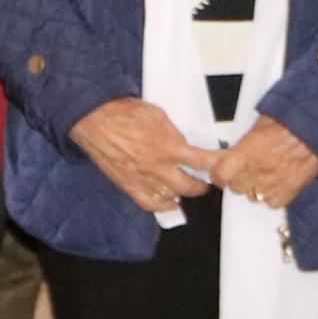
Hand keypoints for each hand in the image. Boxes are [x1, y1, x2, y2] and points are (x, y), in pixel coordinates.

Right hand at [73, 98, 216, 217]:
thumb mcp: (157, 114)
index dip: (217, 165)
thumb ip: (174, 133)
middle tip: (208, 180)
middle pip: (190, 186)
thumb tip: (184, 144)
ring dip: (184, 193)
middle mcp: (156, 167)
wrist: (93, 119)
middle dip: (203, 185)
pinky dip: (162, 206)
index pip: (201, 161)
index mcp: (166, 146)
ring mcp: (141, 179)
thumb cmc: (121, 112)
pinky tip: (170, 202)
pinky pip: (149, 203)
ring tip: (189, 187)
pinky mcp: (128, 185)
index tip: (224, 166)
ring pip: (172, 196)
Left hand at [208, 114, 317, 209]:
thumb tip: (231, 146)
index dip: (216, 172)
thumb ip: (242, 141)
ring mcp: (271, 185)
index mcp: (244, 153)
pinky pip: (271, 202)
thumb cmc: (291, 121)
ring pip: (251, 195)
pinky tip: (280, 179)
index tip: (217, 170)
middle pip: (233, 186)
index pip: (217, 173)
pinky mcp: (287, 194)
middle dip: (237, 178)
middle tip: (248, 165)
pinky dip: (273, 195)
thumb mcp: (259, 124)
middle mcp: (255, 172)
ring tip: (267, 170)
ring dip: (254, 186)